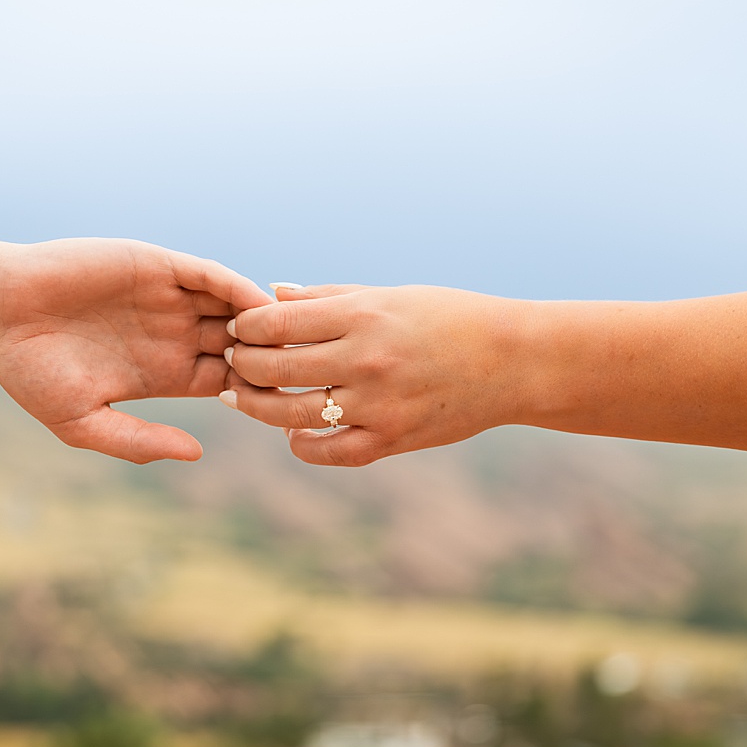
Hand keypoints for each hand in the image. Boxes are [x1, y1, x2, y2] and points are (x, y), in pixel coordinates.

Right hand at [0, 238, 271, 462]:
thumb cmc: (30, 374)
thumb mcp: (84, 423)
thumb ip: (139, 440)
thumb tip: (197, 453)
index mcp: (166, 374)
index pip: (232, 382)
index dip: (258, 392)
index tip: (283, 407)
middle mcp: (175, 335)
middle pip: (244, 345)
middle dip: (272, 356)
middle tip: (300, 370)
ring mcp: (168, 299)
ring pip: (235, 307)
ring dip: (263, 320)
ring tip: (287, 338)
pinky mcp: (156, 266)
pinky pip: (209, 274)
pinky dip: (237, 286)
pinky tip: (257, 303)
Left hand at [221, 284, 531, 465]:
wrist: (513, 362)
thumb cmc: (449, 318)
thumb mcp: (389, 295)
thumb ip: (328, 297)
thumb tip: (273, 295)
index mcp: (363, 316)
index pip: (276, 323)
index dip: (246, 327)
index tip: (239, 328)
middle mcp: (365, 360)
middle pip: (274, 368)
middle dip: (242, 364)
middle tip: (233, 361)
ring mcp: (378, 405)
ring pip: (290, 414)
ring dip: (256, 407)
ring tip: (243, 397)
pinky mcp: (391, 440)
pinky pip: (328, 451)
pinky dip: (301, 444)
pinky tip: (292, 432)